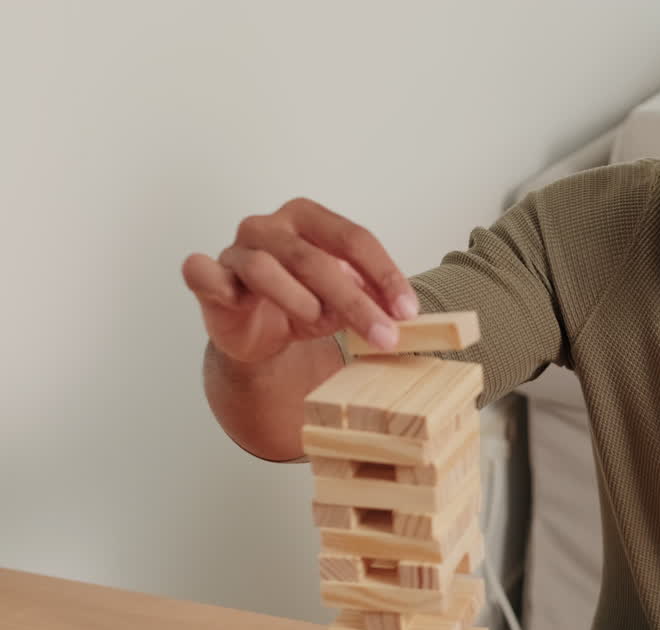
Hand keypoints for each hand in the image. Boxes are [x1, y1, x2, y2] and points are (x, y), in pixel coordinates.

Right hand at [182, 197, 418, 363]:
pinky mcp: (208, 276)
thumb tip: (400, 312)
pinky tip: (237, 301)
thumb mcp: (345, 301)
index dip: (385, 276)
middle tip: (384, 334)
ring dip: (301, 302)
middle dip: (355, 301)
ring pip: (267, 268)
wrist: (258, 333)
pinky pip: (205, 274)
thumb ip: (368, 298)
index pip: (354, 239)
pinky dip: (222, 287)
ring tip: (318, 324)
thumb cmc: (303, 303)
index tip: (408, 311)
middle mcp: (270, 226)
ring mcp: (236, 249)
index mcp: (309, 218)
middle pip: (316, 258)